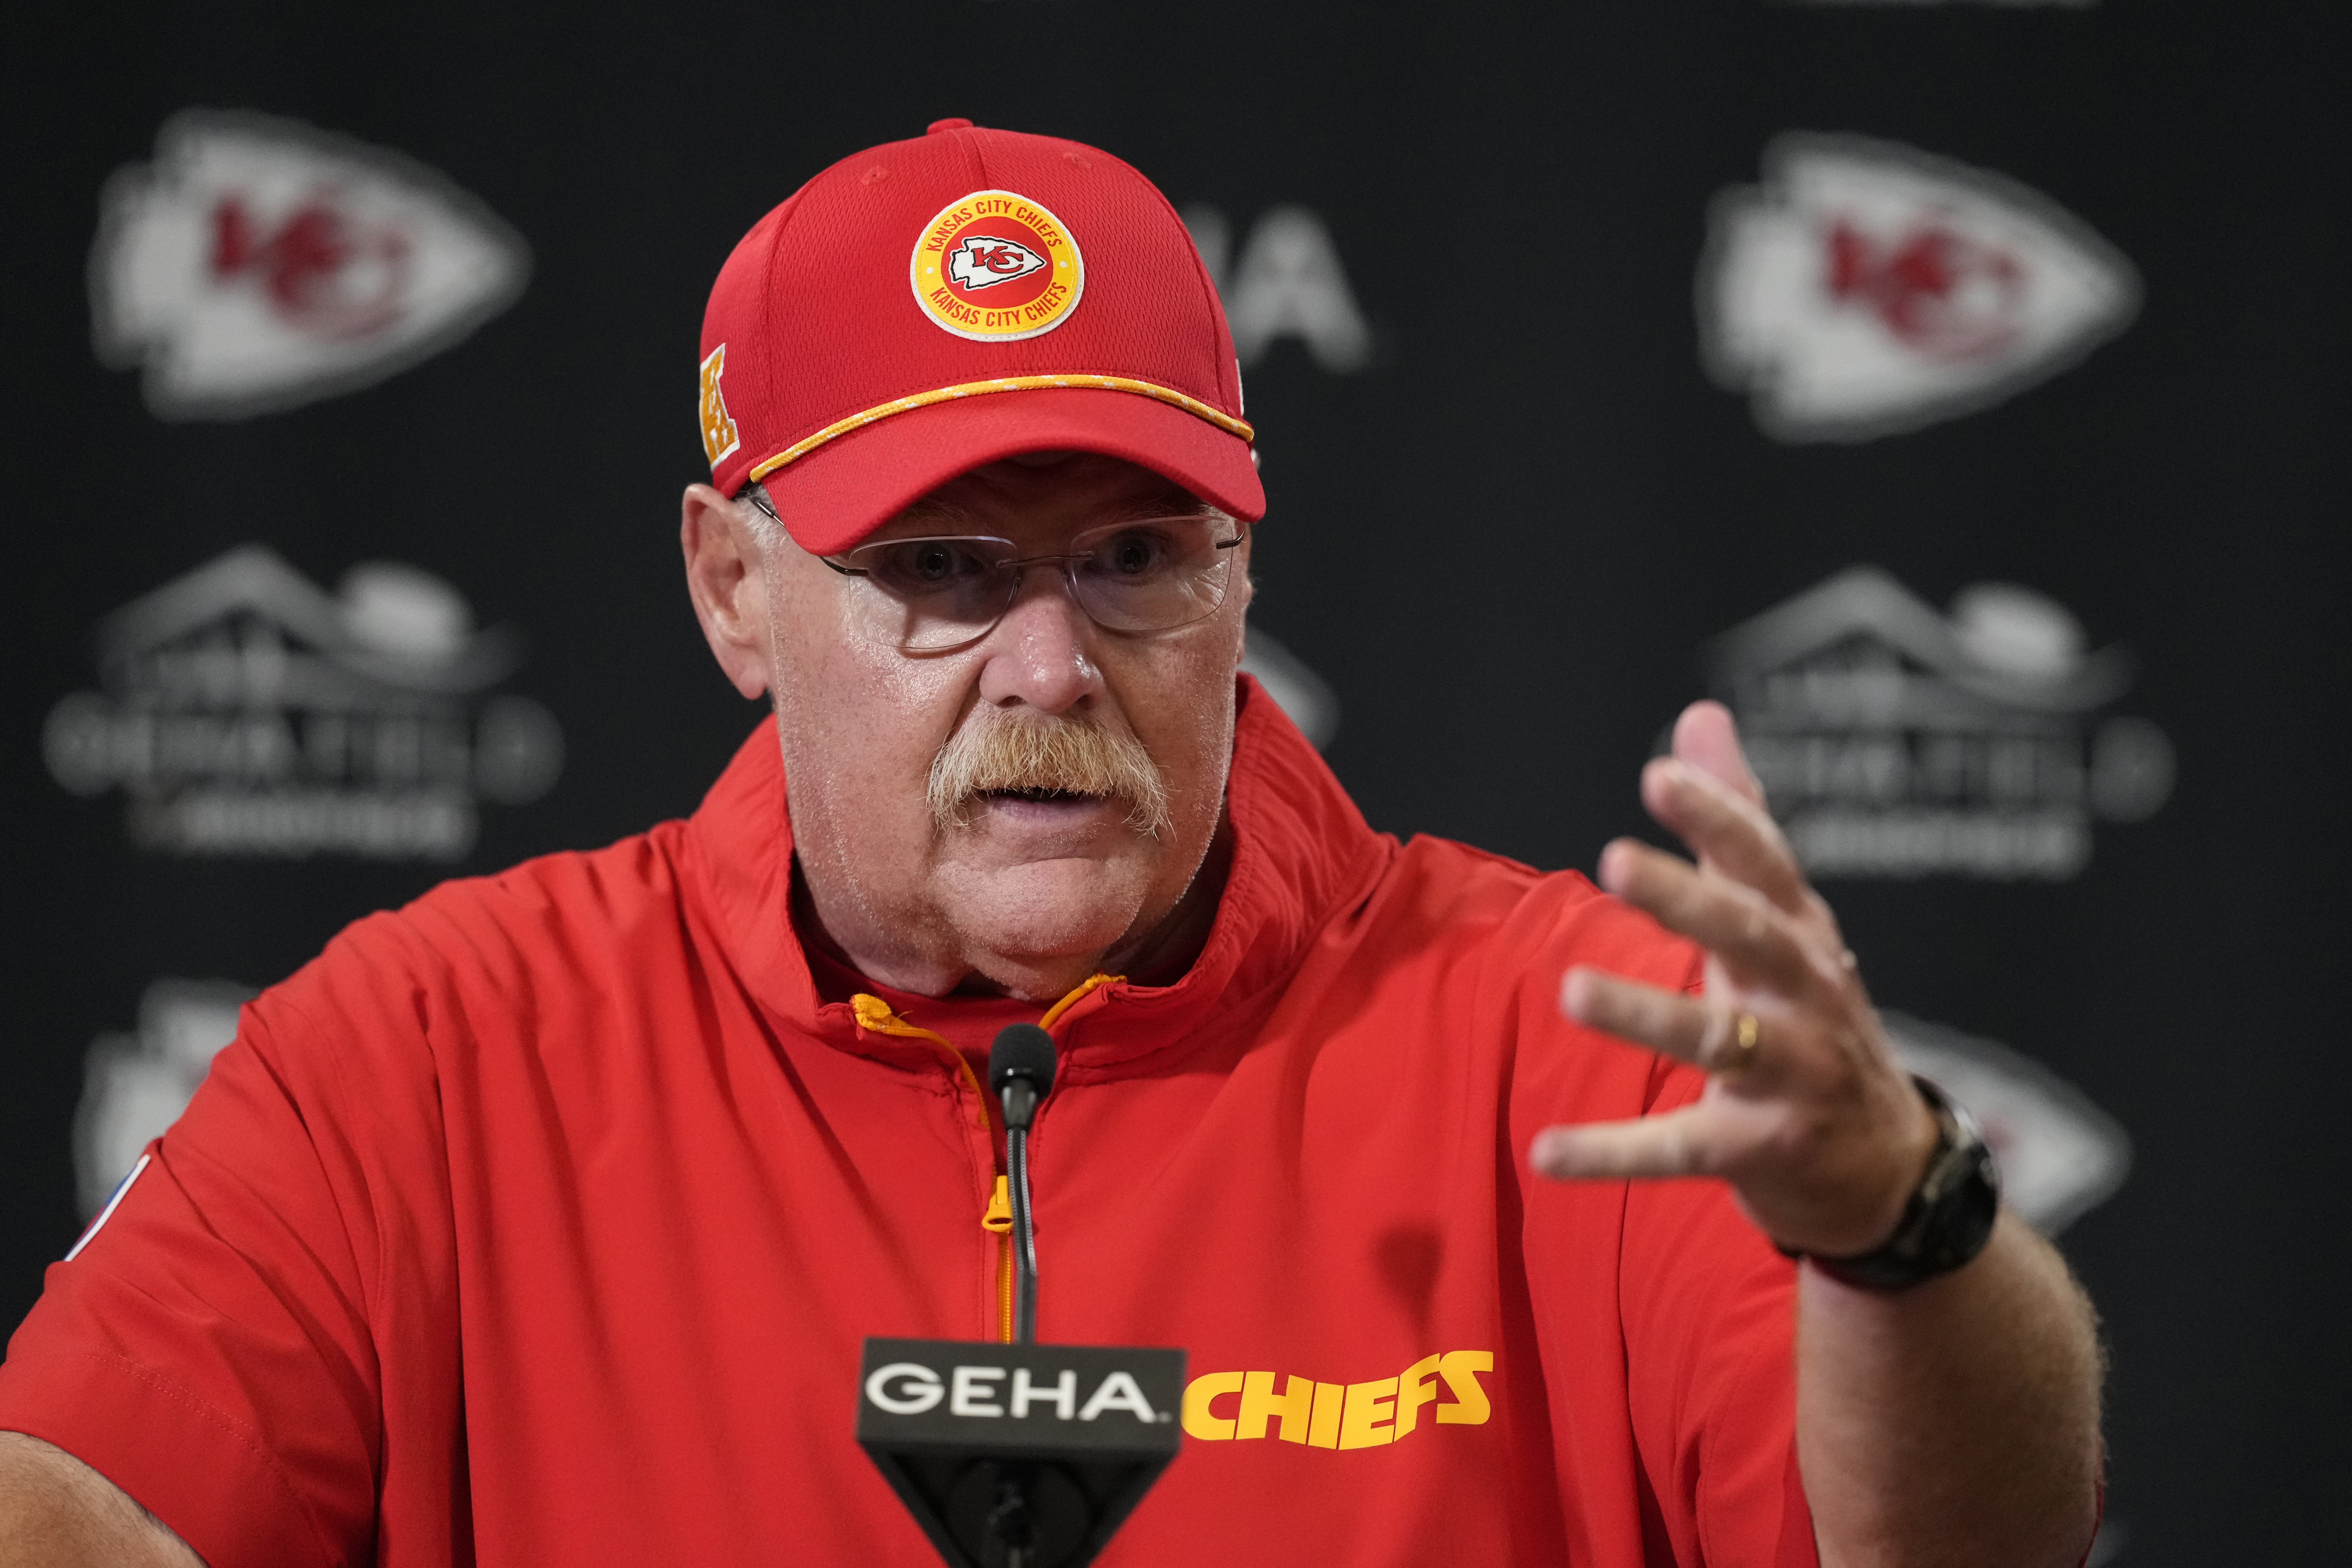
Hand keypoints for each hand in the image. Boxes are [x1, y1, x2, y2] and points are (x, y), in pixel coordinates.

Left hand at [1530, 701, 1939, 1258]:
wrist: (1885, 1165)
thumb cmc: (1810, 1018)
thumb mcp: (1783, 920)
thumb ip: (1739, 822)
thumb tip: (1699, 717)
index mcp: (1800, 935)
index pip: (1763, 862)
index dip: (1719, 814)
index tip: (1660, 773)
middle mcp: (1805, 997)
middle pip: (1748, 937)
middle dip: (1687, 899)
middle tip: (1615, 859)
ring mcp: (1790, 1076)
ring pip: (1713, 1040)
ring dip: (1643, 1013)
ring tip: (1569, 989)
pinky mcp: (1761, 1149)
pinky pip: (1680, 1147)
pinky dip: (1614, 1152)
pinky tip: (1545, 1152)